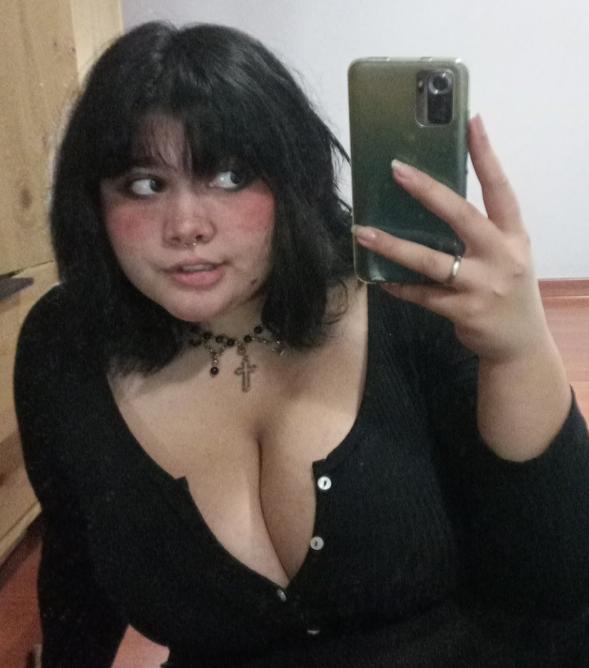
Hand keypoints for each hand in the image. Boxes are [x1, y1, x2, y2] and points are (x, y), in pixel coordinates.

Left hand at [353, 114, 550, 364]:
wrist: (520, 343)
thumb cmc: (506, 289)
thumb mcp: (505, 254)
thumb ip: (479, 231)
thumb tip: (431, 201)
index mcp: (513, 236)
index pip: (500, 188)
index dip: (486, 155)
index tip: (471, 121)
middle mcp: (501, 257)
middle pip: (463, 217)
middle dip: (429, 192)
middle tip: (396, 169)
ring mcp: (482, 287)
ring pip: (432, 261)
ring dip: (394, 246)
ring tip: (363, 232)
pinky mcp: (464, 312)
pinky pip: (422, 295)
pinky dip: (399, 285)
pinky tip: (379, 277)